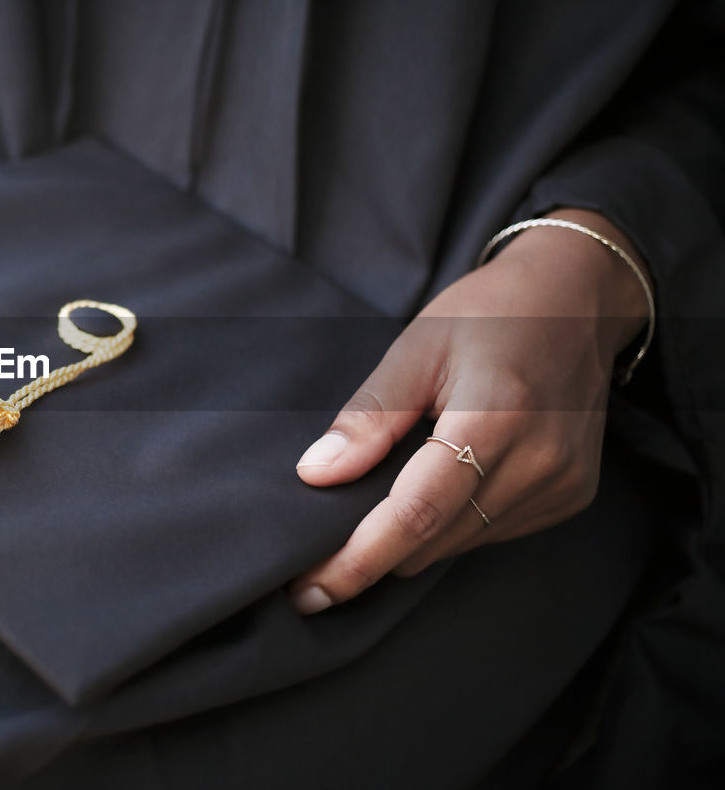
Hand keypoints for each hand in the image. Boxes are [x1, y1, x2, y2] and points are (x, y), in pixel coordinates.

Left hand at [289, 209, 650, 614]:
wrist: (579, 298)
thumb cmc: (489, 315)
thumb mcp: (416, 347)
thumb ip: (368, 416)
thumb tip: (315, 475)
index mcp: (494, 417)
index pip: (417, 512)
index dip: (359, 558)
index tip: (309, 590)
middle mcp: (538, 461)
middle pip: (434, 539)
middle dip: (371, 554)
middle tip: (316, 556)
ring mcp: (562, 484)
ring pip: (459, 544)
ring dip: (411, 540)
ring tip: (371, 513)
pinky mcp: (571, 497)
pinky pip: (490, 534)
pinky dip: (450, 526)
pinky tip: (435, 490)